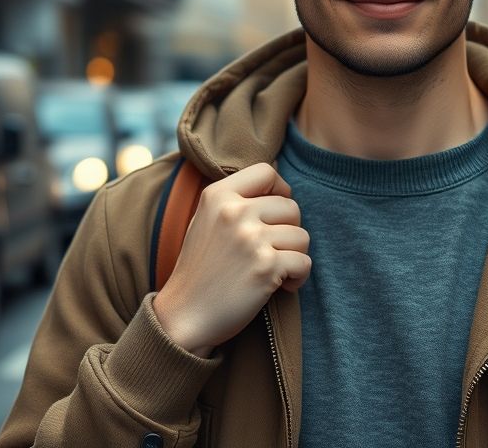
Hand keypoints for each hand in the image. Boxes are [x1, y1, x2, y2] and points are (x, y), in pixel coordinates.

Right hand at [152, 162, 310, 357]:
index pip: (267, 172)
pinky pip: (304, 263)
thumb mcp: (206, 222)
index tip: (276, 213)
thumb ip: (235, 202)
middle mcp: (234, 212)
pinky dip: (298, 278)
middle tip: (272, 252)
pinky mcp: (265, 267)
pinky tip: (281, 286)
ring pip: (302, 236)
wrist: (183, 316)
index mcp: (217, 196)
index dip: (280, 190)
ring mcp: (250, 239)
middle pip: (291, 207)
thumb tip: (279, 189)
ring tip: (274, 270)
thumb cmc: (199, 271)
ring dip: (294, 256)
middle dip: (289, 231)